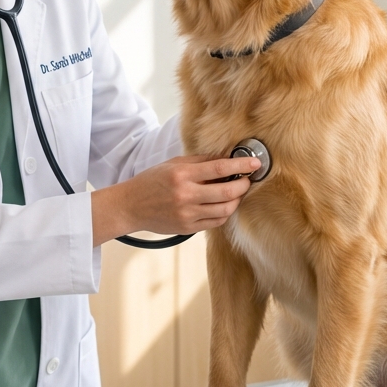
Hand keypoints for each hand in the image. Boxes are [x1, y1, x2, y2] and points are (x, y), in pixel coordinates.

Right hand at [90, 155, 259, 245]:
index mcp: (182, 174)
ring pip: (224, 210)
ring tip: (237, 193)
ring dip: (236, 201)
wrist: (131, 206)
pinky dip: (225, 213)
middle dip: (243, 185)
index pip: (219, 168)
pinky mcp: (187, 228)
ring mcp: (187, 214)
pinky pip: (215, 222)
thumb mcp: (174, 164)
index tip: (255, 162)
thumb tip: (227, 157)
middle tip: (248, 179)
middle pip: (227, 192)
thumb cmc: (152, 181)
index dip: (241, 164)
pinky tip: (224, 205)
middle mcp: (185, 195)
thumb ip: (200, 161)